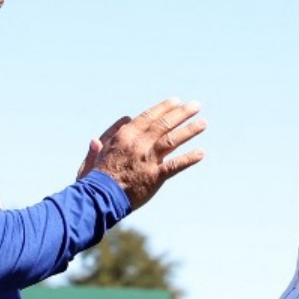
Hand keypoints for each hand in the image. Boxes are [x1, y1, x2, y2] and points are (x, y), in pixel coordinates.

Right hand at [77, 98, 205, 209]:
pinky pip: (175, 165)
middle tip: (196, 105)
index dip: (164, 108)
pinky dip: (189, 158)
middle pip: (164, 123)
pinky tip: (201, 153)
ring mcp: (148, 159)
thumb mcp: (96, 155)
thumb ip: (103, 143)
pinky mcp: (155, 176)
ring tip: (203, 122)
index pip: (148, 117)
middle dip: (182, 113)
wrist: (99, 197)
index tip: (176, 101)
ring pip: (173, 139)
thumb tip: (110, 130)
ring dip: (190, 130)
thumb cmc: (95, 178)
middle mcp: (139, 143)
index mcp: (125, 135)